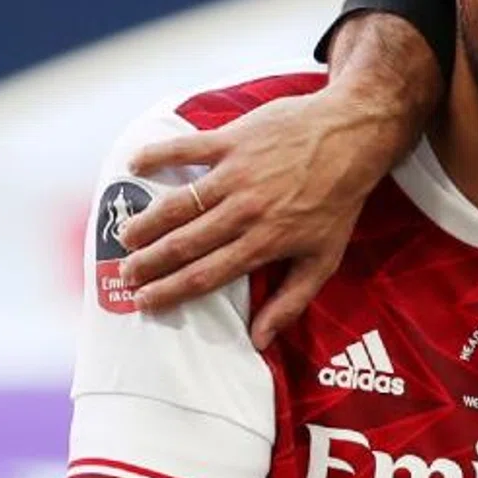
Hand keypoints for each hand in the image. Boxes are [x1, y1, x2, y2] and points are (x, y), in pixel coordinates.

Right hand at [118, 87, 409, 348]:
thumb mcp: (325, 258)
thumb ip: (291, 301)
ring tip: (125, 236)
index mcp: (265, 242)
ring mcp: (237, 174)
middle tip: (125, 274)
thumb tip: (260, 340)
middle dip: (149, 263)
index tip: (144, 303)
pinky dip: (156, 156)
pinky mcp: (232, 140)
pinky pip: (185, 149)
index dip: (171, 291)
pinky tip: (134, 166)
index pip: (207, 275)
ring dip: (147, 221)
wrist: (353, 136)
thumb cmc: (339, 200)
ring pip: (178, 203)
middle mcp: (246, 211)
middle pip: (185, 244)